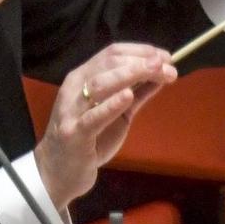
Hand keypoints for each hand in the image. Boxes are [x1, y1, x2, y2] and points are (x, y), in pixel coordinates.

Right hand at [34, 44, 175, 209]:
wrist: (57, 172)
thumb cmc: (88, 140)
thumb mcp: (115, 112)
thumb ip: (136, 92)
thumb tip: (162, 73)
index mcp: (83, 78)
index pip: (112, 53)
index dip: (141, 51)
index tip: (166, 57)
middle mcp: (75, 88)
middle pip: (108, 64)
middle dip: (141, 61)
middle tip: (167, 65)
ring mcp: (72, 111)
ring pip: (99, 84)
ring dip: (130, 74)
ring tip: (155, 72)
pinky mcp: (74, 134)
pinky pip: (92, 117)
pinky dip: (111, 104)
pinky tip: (128, 96)